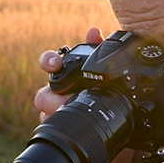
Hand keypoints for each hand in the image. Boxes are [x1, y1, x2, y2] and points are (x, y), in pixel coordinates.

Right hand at [32, 27, 133, 162]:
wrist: (120, 129)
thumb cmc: (110, 97)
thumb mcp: (109, 73)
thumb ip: (100, 50)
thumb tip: (93, 31)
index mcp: (68, 76)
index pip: (49, 64)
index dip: (49, 61)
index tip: (56, 64)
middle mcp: (59, 94)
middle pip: (43, 95)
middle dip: (53, 98)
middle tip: (67, 99)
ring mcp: (59, 114)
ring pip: (46, 116)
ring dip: (57, 116)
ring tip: (70, 116)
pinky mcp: (63, 132)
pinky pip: (55, 131)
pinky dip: (64, 131)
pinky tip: (76, 131)